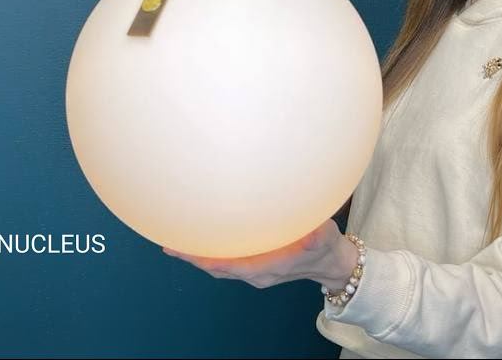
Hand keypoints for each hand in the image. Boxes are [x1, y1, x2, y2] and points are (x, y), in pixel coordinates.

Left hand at [162, 218, 352, 289]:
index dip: (205, 258)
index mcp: (267, 268)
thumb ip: (315, 233)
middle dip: (193, 257)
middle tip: (169, 244)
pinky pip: (227, 262)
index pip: (228, 265)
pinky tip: (204, 239)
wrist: (332, 264)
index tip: (184, 250)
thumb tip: (309, 227)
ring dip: (199, 255)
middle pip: (217, 268)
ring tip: (177, 242)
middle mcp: (257, 274)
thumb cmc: (326, 247)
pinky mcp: (256, 266)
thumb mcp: (324, 236)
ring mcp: (255, 272)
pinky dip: (212, 253)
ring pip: (220, 266)